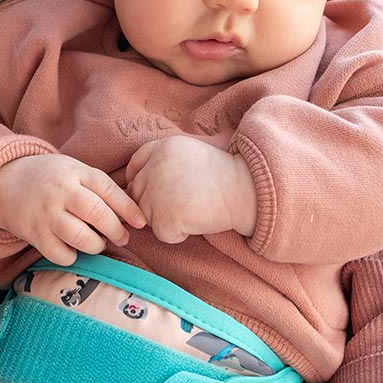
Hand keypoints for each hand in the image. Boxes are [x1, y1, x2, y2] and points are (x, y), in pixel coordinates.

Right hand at [0, 154, 145, 264]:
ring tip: (97, 243)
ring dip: (96, 245)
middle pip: (97, 213)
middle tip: (122, 238)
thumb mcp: (75, 171)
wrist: (5, 182)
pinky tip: (72, 248)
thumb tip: (133, 213)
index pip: (108, 190)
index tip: (141, 223)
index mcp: (77, 173)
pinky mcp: (34, 233)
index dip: (129, 208)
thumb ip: (100, 187)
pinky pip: (61, 253)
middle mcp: (62, 192)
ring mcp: (47, 213)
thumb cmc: (51, 178)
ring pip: (81, 237)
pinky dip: (72, 256)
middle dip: (116, 230)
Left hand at [124, 136, 256, 242]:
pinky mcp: (165, 216)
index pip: (135, 165)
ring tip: (193, 210)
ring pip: (146, 215)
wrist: (247, 191)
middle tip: (184, 203)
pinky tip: (196, 222)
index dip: (139, 180)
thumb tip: (135, 183)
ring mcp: (158, 192)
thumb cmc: (225, 176)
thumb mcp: (191, 153)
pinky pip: (161, 233)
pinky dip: (178, 234)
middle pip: (137, 193)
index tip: (154, 191)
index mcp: (162, 148)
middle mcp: (155, 167)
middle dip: (154, 203)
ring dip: (166, 219)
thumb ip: (163, 161)